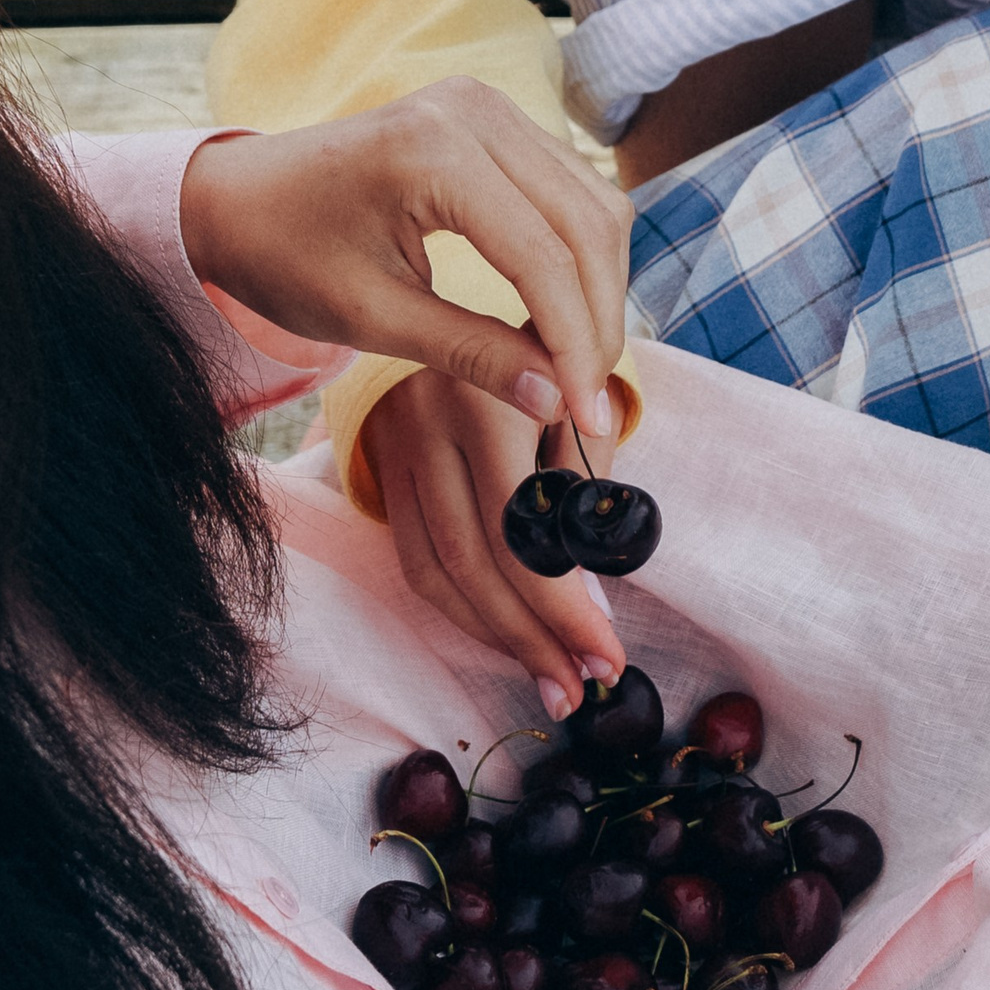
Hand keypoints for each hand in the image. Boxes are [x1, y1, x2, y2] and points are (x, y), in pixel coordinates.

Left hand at [179, 82, 630, 447]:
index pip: (543, 257)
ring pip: (595, 205)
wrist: (239, 197)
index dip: (575, 345)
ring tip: (577, 365)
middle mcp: (475, 112)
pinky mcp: (497, 120)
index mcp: (432, 151)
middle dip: (598, 321)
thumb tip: (556, 403)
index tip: (586, 419)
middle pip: (587, 225)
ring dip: (600, 289)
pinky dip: (580, 255)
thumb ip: (470, 354)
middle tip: (589, 403)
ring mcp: (491, 106)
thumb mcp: (372, 317)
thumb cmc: (285, 255)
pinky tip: (562, 313)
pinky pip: (572, 189)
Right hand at [364, 370, 624, 720]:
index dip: (563, 602)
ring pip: (437, 571)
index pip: (522, 526)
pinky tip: (505, 640)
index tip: (608, 654)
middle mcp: (430, 417)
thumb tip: (593, 599)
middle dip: (534, 635)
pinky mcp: (381, 466)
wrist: (475, 302)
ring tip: (552, 682)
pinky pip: (415, 561)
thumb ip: (590, 488)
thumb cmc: (555, 363)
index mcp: (489, 391)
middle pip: (475, 558)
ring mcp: (397, 444)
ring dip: (498, 638)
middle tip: (581, 686)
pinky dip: (461, 611)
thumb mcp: (584, 404)